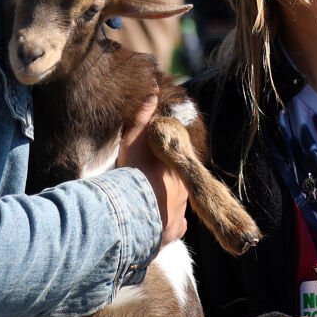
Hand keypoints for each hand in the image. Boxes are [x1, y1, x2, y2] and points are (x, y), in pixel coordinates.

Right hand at [119, 93, 188, 243]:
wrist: (132, 212)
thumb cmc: (133, 173)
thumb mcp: (134, 140)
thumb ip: (142, 116)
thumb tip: (154, 86)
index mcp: (177, 168)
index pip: (173, 163)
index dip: (162, 164)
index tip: (151, 168)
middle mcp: (184, 188)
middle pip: (175, 185)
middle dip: (162, 186)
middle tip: (145, 188)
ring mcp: (181, 211)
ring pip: (174, 206)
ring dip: (162, 206)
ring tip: (144, 208)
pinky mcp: (175, 231)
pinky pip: (173, 228)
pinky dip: (164, 227)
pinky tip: (152, 227)